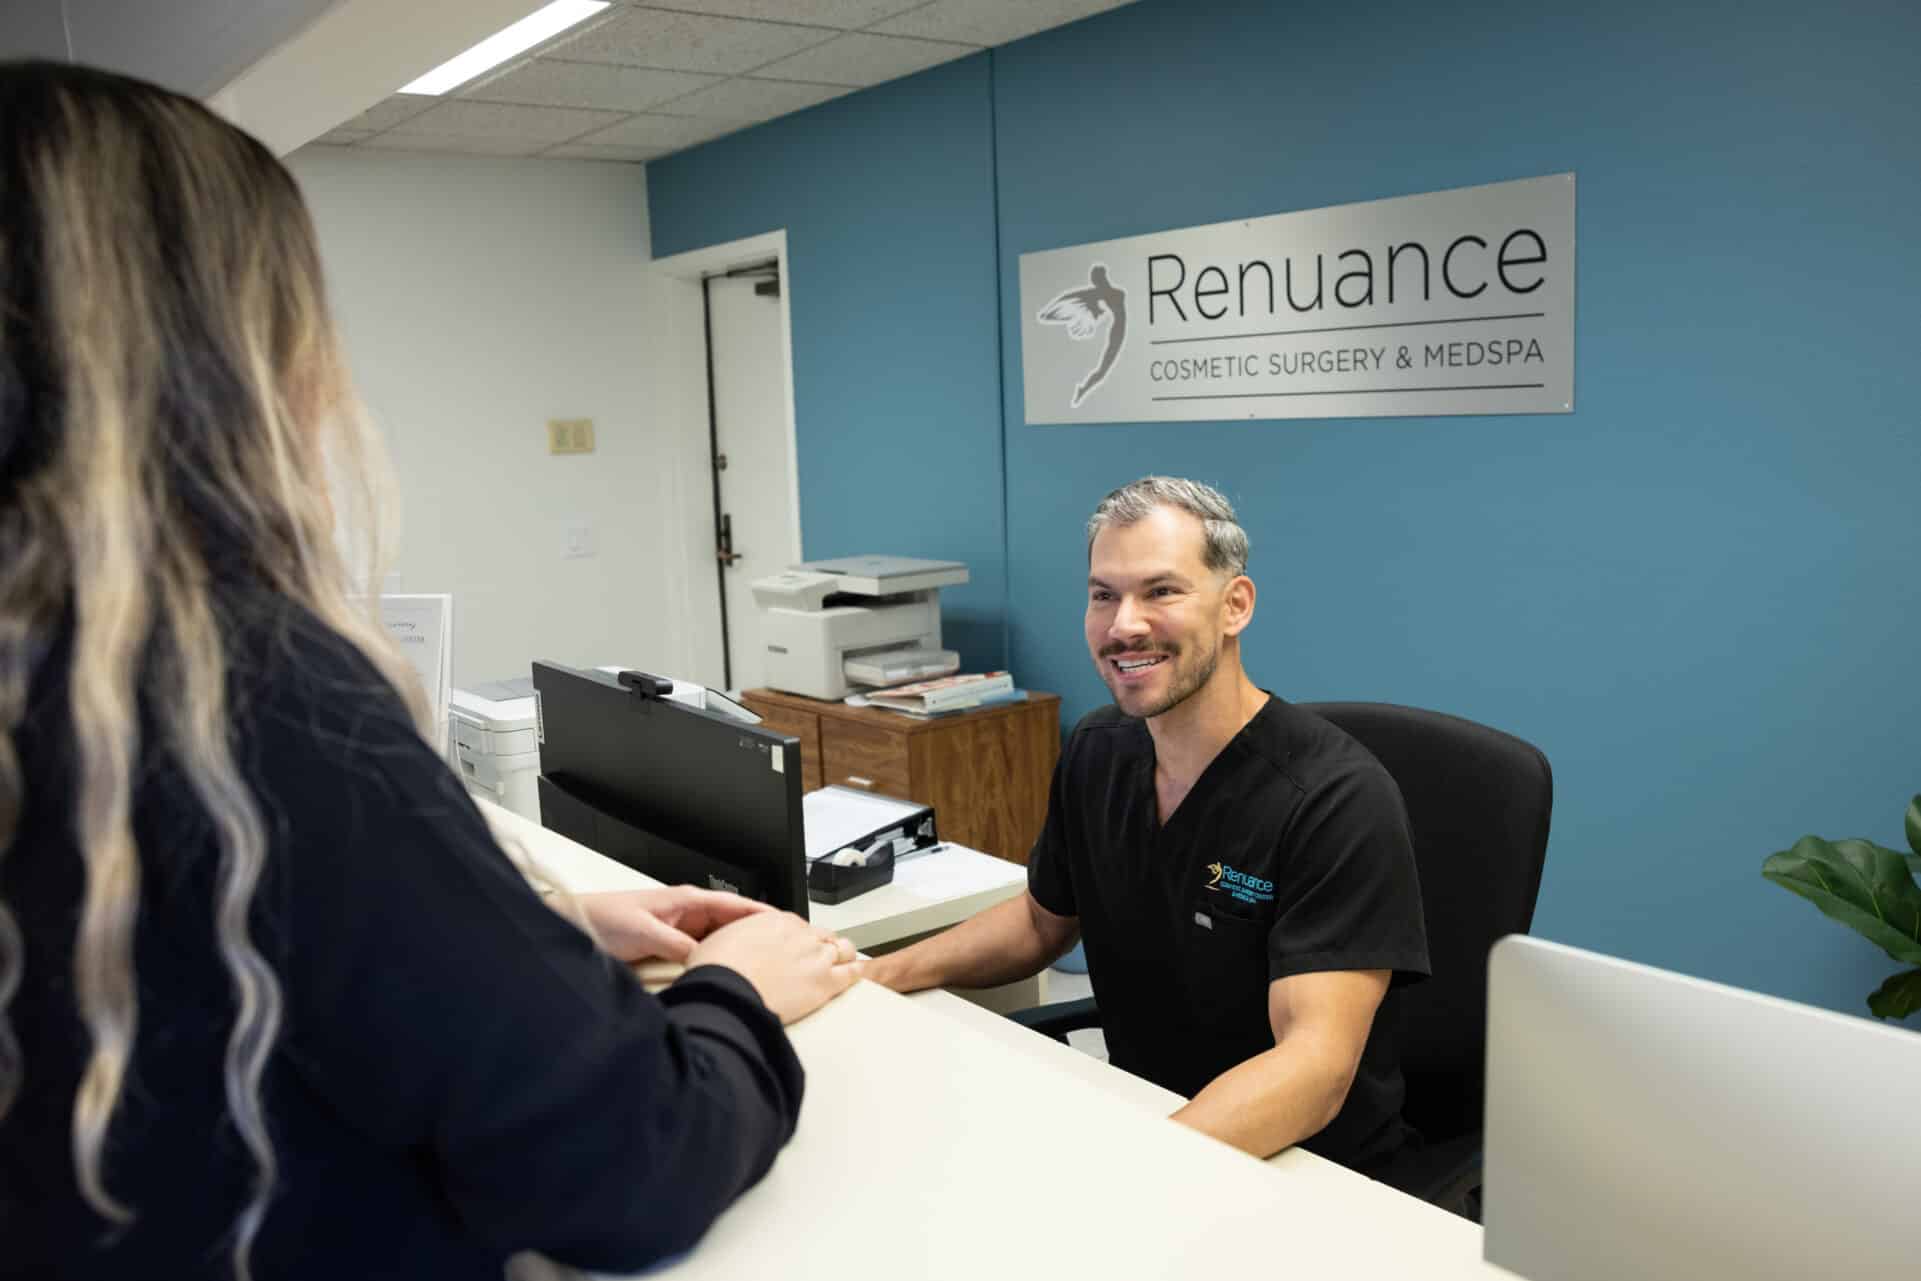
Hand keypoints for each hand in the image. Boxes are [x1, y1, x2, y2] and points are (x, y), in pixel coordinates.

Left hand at [579, 887, 773, 962]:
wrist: (575, 926)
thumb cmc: (603, 918)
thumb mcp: (644, 930)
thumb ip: (677, 943)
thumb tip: (704, 959)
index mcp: (687, 900)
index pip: (736, 904)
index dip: (762, 913)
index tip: (786, 924)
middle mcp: (687, 914)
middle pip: (733, 924)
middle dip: (757, 934)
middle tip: (782, 950)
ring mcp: (680, 930)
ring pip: (719, 941)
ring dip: (737, 949)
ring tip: (761, 964)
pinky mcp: (670, 947)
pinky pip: (702, 954)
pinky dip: (716, 960)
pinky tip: (724, 973)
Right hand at [685, 911, 862, 1023]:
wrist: (725, 993)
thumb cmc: (717, 970)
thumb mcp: (719, 940)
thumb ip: (737, 938)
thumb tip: (733, 945)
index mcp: (776, 920)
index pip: (799, 925)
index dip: (800, 938)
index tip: (798, 946)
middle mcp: (800, 935)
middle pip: (823, 935)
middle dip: (822, 945)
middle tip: (818, 957)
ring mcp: (816, 958)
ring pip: (843, 950)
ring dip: (842, 956)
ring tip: (842, 964)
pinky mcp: (825, 983)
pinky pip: (851, 973)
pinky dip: (855, 973)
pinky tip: (856, 975)